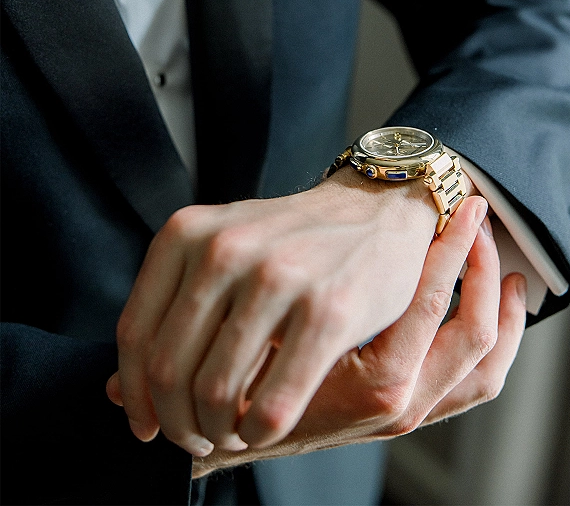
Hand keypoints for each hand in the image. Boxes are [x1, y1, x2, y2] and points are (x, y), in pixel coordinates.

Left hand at [108, 169, 458, 454]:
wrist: (375, 211)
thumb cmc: (290, 243)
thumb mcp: (220, 256)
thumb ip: (169, 316)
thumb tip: (116, 395)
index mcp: (187, 232)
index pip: (135, 333)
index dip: (135, 394)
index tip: (148, 425)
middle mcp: (224, 248)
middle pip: (168, 370)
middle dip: (177, 421)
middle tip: (197, 435)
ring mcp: (276, 276)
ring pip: (214, 392)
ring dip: (218, 430)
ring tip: (232, 430)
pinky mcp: (327, 309)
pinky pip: (271, 403)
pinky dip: (259, 432)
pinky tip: (265, 427)